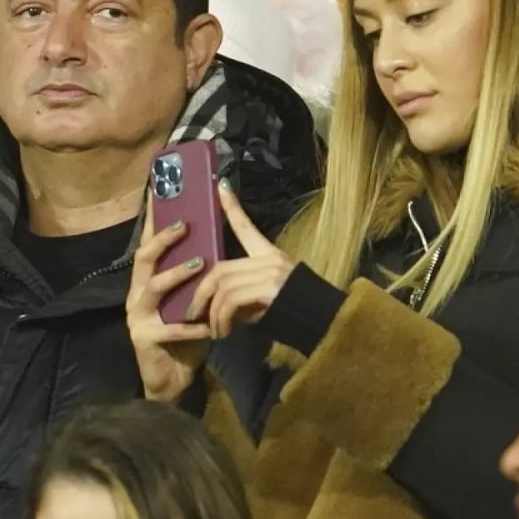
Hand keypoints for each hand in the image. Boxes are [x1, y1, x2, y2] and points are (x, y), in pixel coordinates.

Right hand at [126, 202, 211, 402]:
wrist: (173, 379)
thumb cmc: (186, 336)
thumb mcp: (191, 302)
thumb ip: (196, 279)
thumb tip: (215, 245)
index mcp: (147, 282)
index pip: (148, 245)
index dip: (152, 221)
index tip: (159, 195)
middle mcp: (136, 294)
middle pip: (144, 260)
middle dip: (163, 241)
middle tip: (184, 225)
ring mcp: (137, 316)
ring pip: (153, 289)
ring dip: (176, 275)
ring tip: (200, 264)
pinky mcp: (144, 338)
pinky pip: (168, 328)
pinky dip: (190, 326)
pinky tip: (208, 325)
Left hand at [185, 180, 297, 338]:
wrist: (326, 326)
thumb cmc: (296, 316)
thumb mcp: (265, 303)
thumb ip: (242, 298)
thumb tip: (216, 306)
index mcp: (270, 256)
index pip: (246, 227)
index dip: (233, 207)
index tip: (220, 186)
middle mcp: (270, 259)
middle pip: (221, 268)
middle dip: (202, 292)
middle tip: (193, 313)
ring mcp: (271, 271)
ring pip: (224, 286)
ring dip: (212, 312)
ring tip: (214, 331)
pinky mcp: (270, 287)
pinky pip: (232, 300)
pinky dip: (222, 319)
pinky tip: (223, 333)